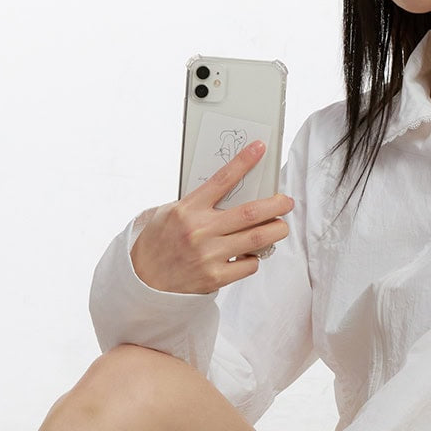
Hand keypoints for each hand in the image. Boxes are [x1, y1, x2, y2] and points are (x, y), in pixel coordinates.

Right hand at [130, 138, 294, 293]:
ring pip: (257, 239)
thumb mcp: (169, 213)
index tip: (260, 148)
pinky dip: (255, 258)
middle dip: (276, 205)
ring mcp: (209, 255)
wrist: (144, 282)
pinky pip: (249, 264)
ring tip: (281, 226)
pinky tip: (251, 254)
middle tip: (287, 201)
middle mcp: (200, 231)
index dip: (244, 162)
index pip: (222, 180)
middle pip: (250, 213)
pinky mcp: (215, 277)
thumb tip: (233, 191)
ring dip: (276, 230)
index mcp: (187, 210)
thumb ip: (198, 203)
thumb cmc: (159, 243)